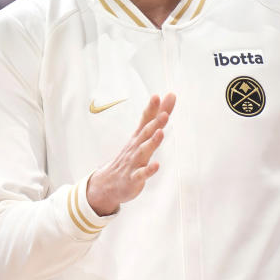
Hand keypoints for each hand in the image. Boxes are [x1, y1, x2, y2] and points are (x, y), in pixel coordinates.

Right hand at [85, 93, 175, 217]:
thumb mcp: (142, 136)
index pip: (145, 120)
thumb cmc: (130, 157)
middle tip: (165, 114)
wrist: (108, 184)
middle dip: (155, 123)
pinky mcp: (134, 179)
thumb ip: (157, 117)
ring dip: (152, 142)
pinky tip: (156, 165)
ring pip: (143, 151)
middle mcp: (136, 147)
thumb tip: (170, 96)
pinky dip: (148, 170)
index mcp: (139, 137)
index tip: (156, 96)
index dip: (151, 109)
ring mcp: (134, 163)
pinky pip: (141, 174)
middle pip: (145, 133)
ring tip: (160, 133)